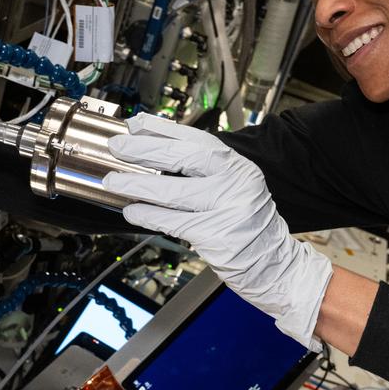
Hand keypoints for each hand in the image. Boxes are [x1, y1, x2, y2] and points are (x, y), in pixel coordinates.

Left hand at [104, 113, 331, 349]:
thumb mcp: (233, 188)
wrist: (275, 265)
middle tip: (117, 146)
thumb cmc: (247, 225)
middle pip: (184, 159)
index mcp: (238, 167)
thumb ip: (201, 171)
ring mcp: (227, 209)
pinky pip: (172, 222)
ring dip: (138, 185)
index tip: (137, 124)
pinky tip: (131, 211)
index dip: (164, 130)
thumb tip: (154, 150)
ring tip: (113, 181)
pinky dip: (149, 216)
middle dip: (145, 150)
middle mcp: (236, 183)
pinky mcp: (215, 236)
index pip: (197, 140)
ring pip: (173, 192)